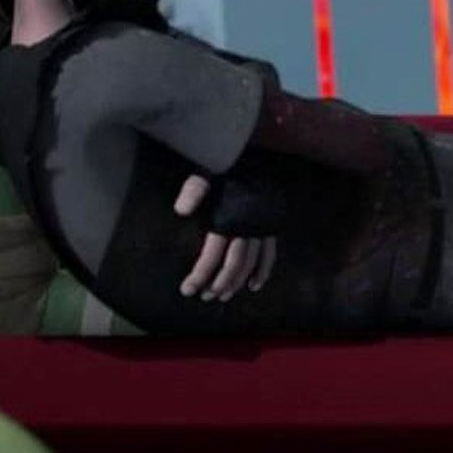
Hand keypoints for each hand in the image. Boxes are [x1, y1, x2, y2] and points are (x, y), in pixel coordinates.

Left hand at [173, 175, 276, 300]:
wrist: (256, 154)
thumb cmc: (225, 165)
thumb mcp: (205, 172)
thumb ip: (194, 190)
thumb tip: (181, 211)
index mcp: (228, 218)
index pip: (212, 255)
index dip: (200, 274)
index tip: (187, 290)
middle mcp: (247, 227)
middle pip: (233, 264)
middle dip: (218, 284)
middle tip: (204, 298)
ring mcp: (262, 228)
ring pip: (251, 263)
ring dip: (237, 282)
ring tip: (223, 296)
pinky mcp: (271, 226)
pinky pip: (270, 254)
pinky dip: (264, 271)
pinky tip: (254, 286)